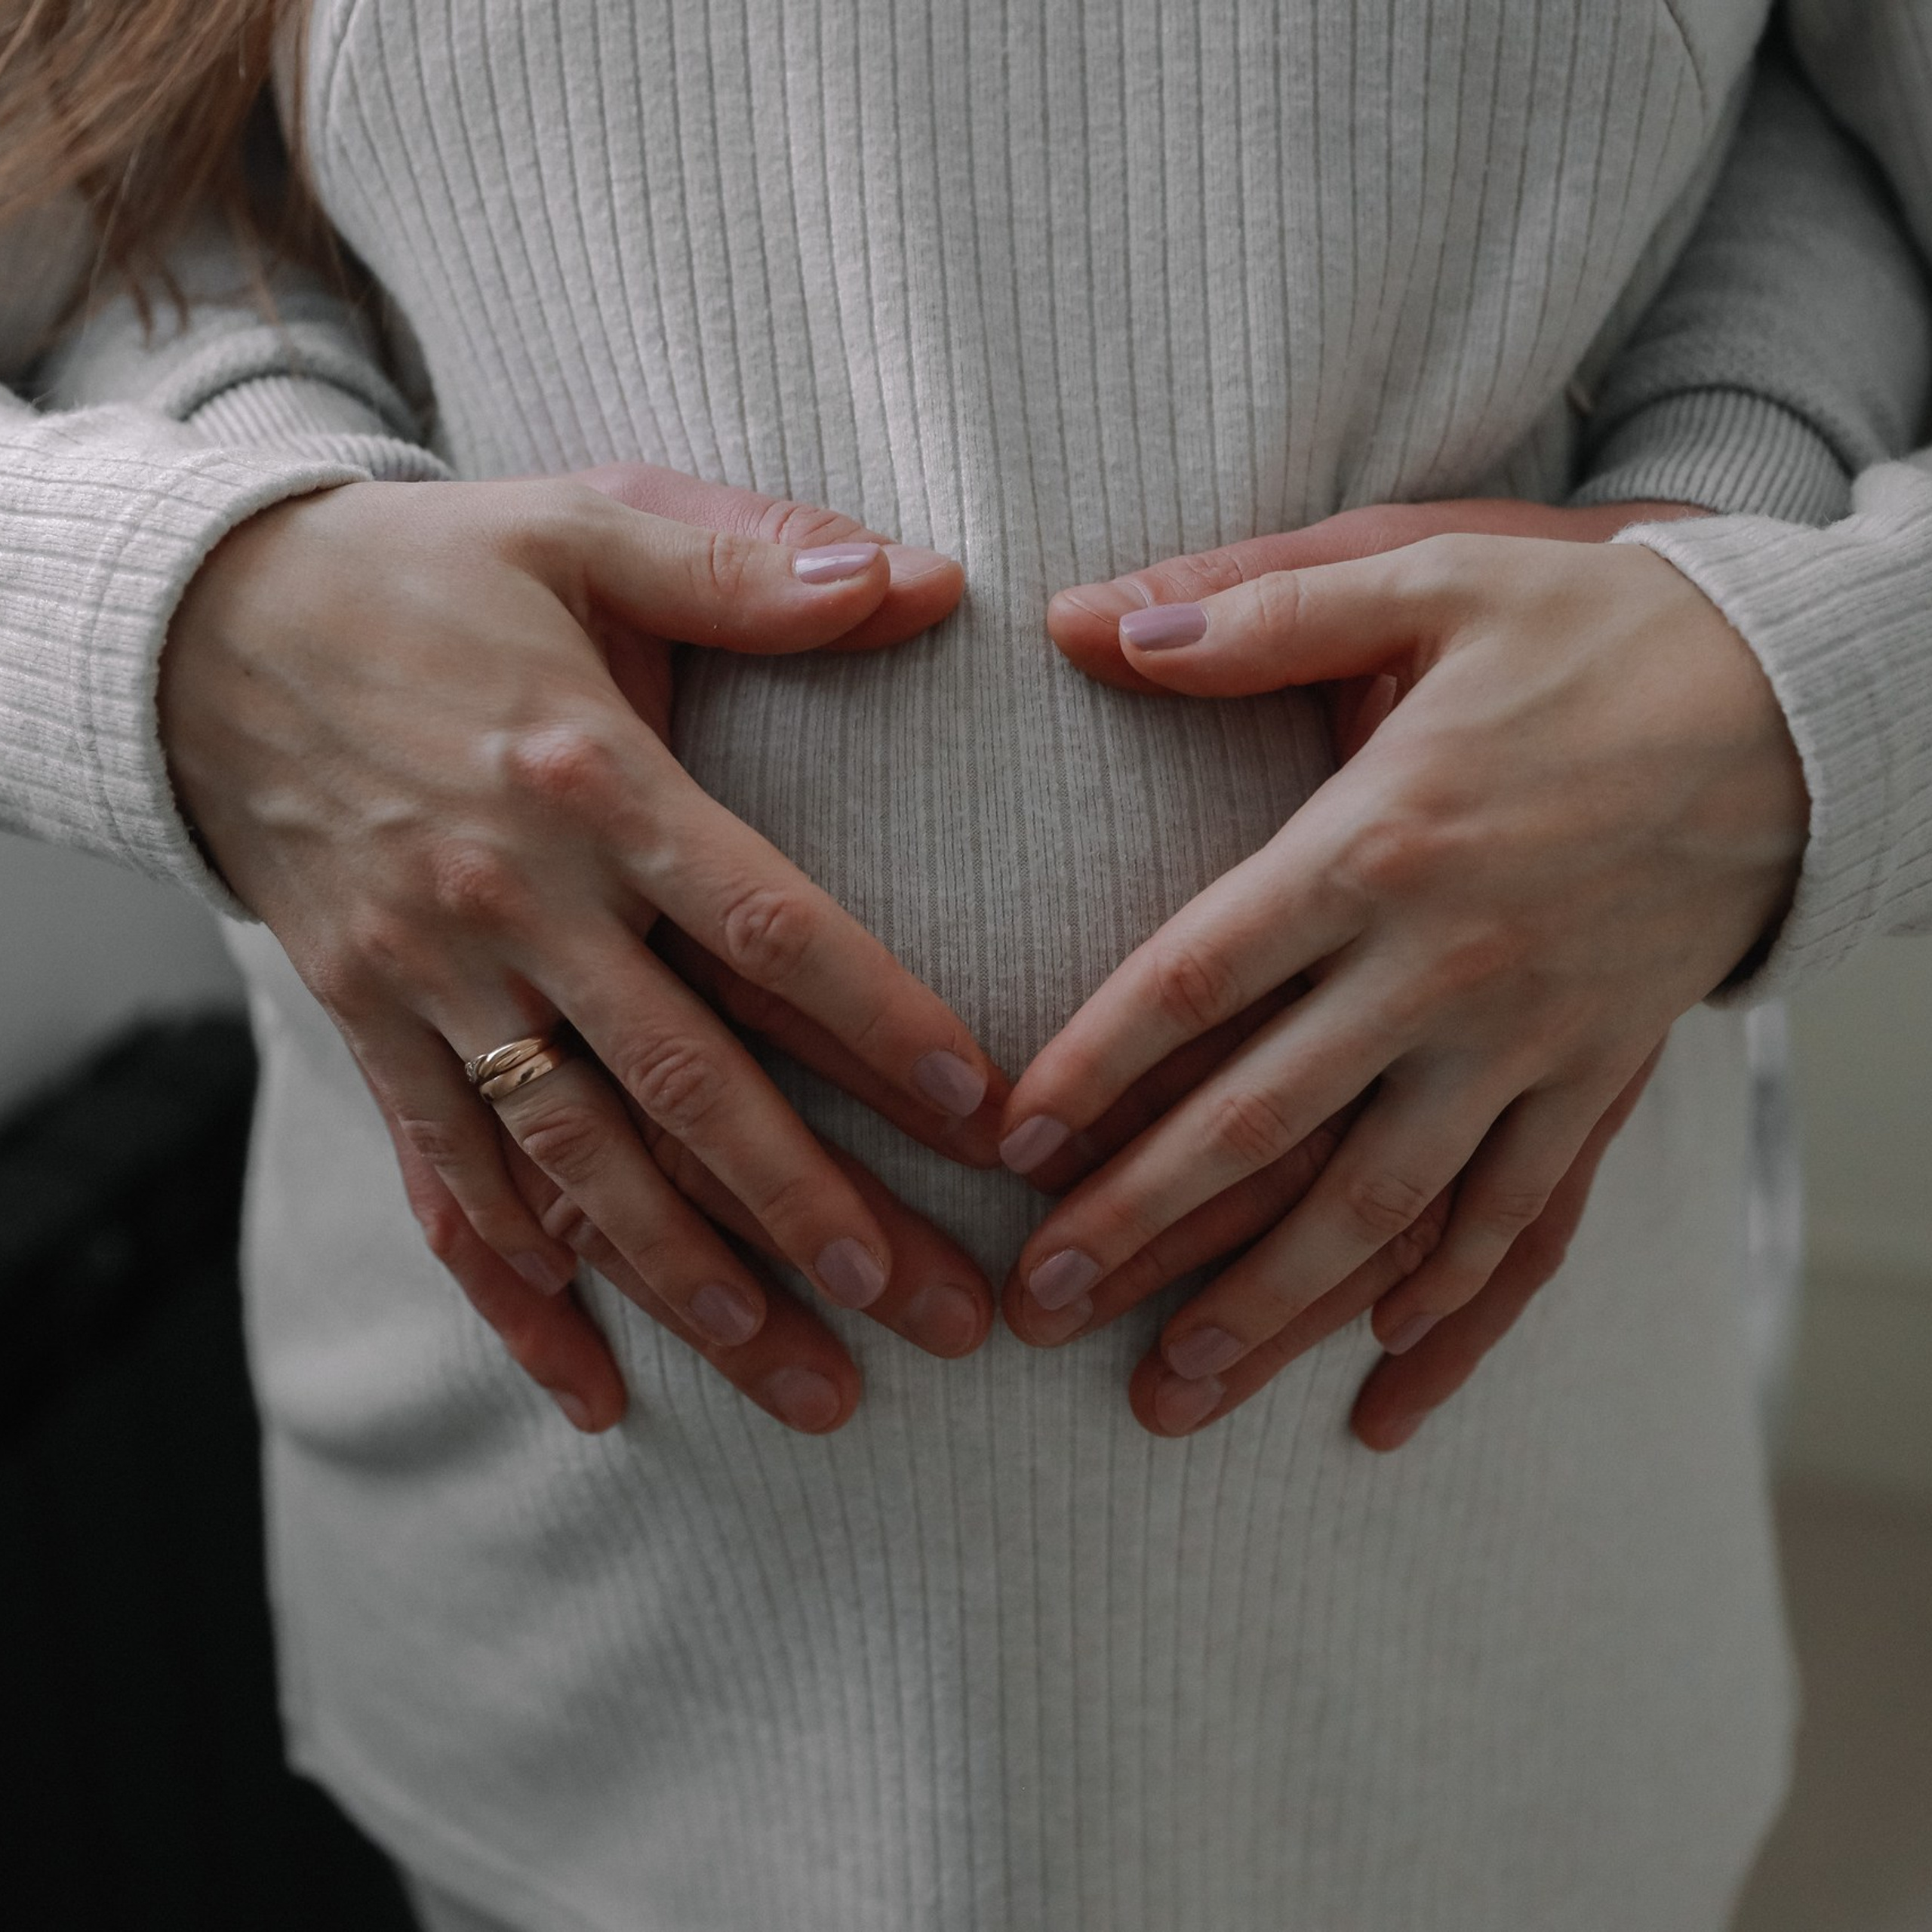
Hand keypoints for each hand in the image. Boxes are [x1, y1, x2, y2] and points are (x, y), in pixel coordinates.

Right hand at [163, 472, 1001, 1431]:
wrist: (204, 628)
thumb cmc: (428, 575)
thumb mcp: (583, 523)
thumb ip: (747, 562)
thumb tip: (920, 578)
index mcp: (588, 779)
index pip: (766, 924)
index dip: (880, 1022)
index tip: (985, 1114)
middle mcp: (511, 900)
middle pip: (685, 1085)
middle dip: (818, 1210)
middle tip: (941, 1316)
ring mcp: (429, 983)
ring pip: (577, 1167)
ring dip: (697, 1287)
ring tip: (815, 1389)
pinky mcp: (366, 1031)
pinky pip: (442, 1184)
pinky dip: (515, 1296)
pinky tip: (592, 1393)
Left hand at [1005, 505, 1790, 1439]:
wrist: (1804, 697)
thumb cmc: (1597, 627)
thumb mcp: (1425, 575)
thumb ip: (1255, 609)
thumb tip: (1085, 618)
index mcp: (1375, 844)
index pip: (1196, 978)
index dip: (1091, 1066)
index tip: (1007, 1147)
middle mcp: (1443, 964)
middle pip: (1263, 1121)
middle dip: (1142, 1222)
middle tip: (1037, 1302)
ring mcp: (1530, 1037)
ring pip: (1382, 1206)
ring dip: (1271, 1304)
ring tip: (1172, 1385)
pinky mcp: (1604, 1073)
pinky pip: (1526, 1213)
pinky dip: (1457, 1298)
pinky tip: (1386, 1367)